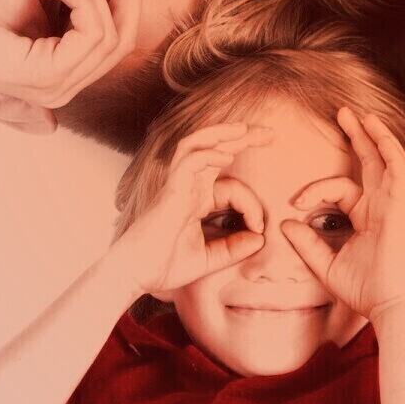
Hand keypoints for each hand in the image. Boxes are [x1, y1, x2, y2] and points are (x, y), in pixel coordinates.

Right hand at [112, 124, 274, 295]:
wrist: (134, 275)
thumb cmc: (163, 265)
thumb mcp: (208, 259)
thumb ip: (234, 249)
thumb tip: (261, 240)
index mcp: (197, 199)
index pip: (233, 187)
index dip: (253, 205)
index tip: (261, 229)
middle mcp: (188, 187)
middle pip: (214, 149)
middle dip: (242, 138)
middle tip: (270, 133)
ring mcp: (177, 186)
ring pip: (196, 145)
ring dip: (220, 133)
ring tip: (245, 128)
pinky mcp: (170, 192)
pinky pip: (188, 163)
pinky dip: (207, 155)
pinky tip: (226, 156)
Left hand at [282, 108, 404, 320]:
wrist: (389, 305)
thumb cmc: (364, 290)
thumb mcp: (326, 265)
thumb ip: (306, 244)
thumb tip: (284, 222)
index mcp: (367, 217)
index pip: (340, 188)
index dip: (314, 190)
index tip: (294, 203)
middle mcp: (382, 206)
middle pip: (370, 162)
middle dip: (357, 137)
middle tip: (342, 113)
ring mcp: (393, 204)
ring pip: (386, 159)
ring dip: (374, 134)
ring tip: (360, 113)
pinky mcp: (401, 206)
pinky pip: (398, 169)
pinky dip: (389, 148)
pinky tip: (377, 130)